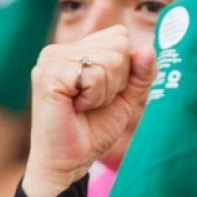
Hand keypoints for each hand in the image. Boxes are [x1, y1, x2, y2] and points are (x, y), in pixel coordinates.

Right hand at [24, 25, 155, 196]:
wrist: (70, 160)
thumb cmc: (94, 129)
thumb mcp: (127, 97)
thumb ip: (141, 72)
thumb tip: (147, 47)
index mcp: (76, 49)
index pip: (120, 37)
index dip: (125, 69)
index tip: (104, 92)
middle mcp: (59, 49)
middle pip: (118, 46)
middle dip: (117, 81)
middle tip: (94, 102)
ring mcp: (50, 60)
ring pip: (109, 60)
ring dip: (105, 91)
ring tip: (85, 105)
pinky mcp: (48, 76)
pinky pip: (94, 75)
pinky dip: (95, 97)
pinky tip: (77, 107)